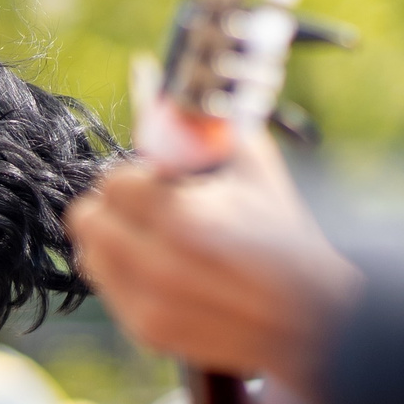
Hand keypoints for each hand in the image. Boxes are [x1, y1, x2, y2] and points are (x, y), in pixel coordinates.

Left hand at [67, 131, 359, 395]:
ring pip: (90, 254)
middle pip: (89, 218)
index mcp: (183, 217)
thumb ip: (196, 121)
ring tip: (158, 240)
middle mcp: (158, 265)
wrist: (314, 318)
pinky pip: (106, 289)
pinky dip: (126, 275)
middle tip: (152, 208)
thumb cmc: (284, 235)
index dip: (137, 176)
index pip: (112, 181)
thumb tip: (144, 70)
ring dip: (115, 240)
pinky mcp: (148, 332)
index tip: (161, 182)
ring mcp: (150, 304)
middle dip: (117, 206)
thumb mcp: (249, 165)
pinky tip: (165, 271)